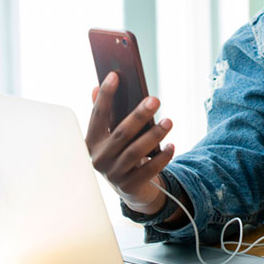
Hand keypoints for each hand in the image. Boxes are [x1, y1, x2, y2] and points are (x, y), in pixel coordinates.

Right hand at [86, 72, 174, 214]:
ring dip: (154, 135)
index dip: (105, 96)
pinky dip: (162, 158)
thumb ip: (104, 114)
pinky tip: (172, 146)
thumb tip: (96, 87)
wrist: (129, 188)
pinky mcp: (129, 186)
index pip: (98, 115)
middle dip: (138, 115)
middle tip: (155, 100)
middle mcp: (99, 158)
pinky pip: (148, 170)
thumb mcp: (110, 135)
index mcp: (92, 142)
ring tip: (168, 121)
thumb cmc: (121, 153)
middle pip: (121, 133)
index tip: (114, 75)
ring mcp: (113, 174)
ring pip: (135, 152)